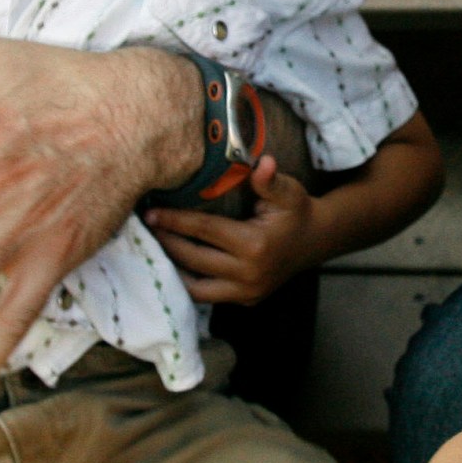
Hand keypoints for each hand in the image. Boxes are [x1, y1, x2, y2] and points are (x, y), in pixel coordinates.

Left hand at [143, 156, 321, 305]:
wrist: (315, 240)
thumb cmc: (296, 211)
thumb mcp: (288, 191)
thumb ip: (269, 180)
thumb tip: (262, 162)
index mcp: (255, 245)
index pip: (204, 230)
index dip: (175, 220)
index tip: (151, 212)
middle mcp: (249, 274)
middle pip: (194, 258)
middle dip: (167, 242)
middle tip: (146, 227)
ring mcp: (247, 292)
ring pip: (196, 287)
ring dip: (172, 268)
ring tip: (155, 248)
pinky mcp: (246, 301)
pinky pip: (208, 296)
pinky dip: (189, 282)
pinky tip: (174, 265)